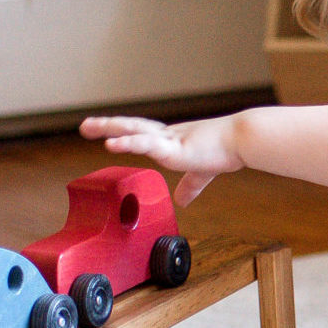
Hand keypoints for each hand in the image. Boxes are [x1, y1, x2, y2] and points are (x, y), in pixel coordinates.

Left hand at [81, 113, 239, 205]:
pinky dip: (127, 142)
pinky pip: (145, 143)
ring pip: (132, 130)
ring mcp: (168, 140)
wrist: (242, 141)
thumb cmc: (226, 150)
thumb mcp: (202, 172)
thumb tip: (183, 201)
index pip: (141, 133)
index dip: (123, 132)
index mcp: (172, 140)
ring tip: (88, 127)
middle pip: (130, 126)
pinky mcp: (173, 147)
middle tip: (84, 126)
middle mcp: (166, 135)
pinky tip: (111, 143)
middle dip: (107, 126)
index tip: (105, 132)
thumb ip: (190, 185)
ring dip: (109, 128)